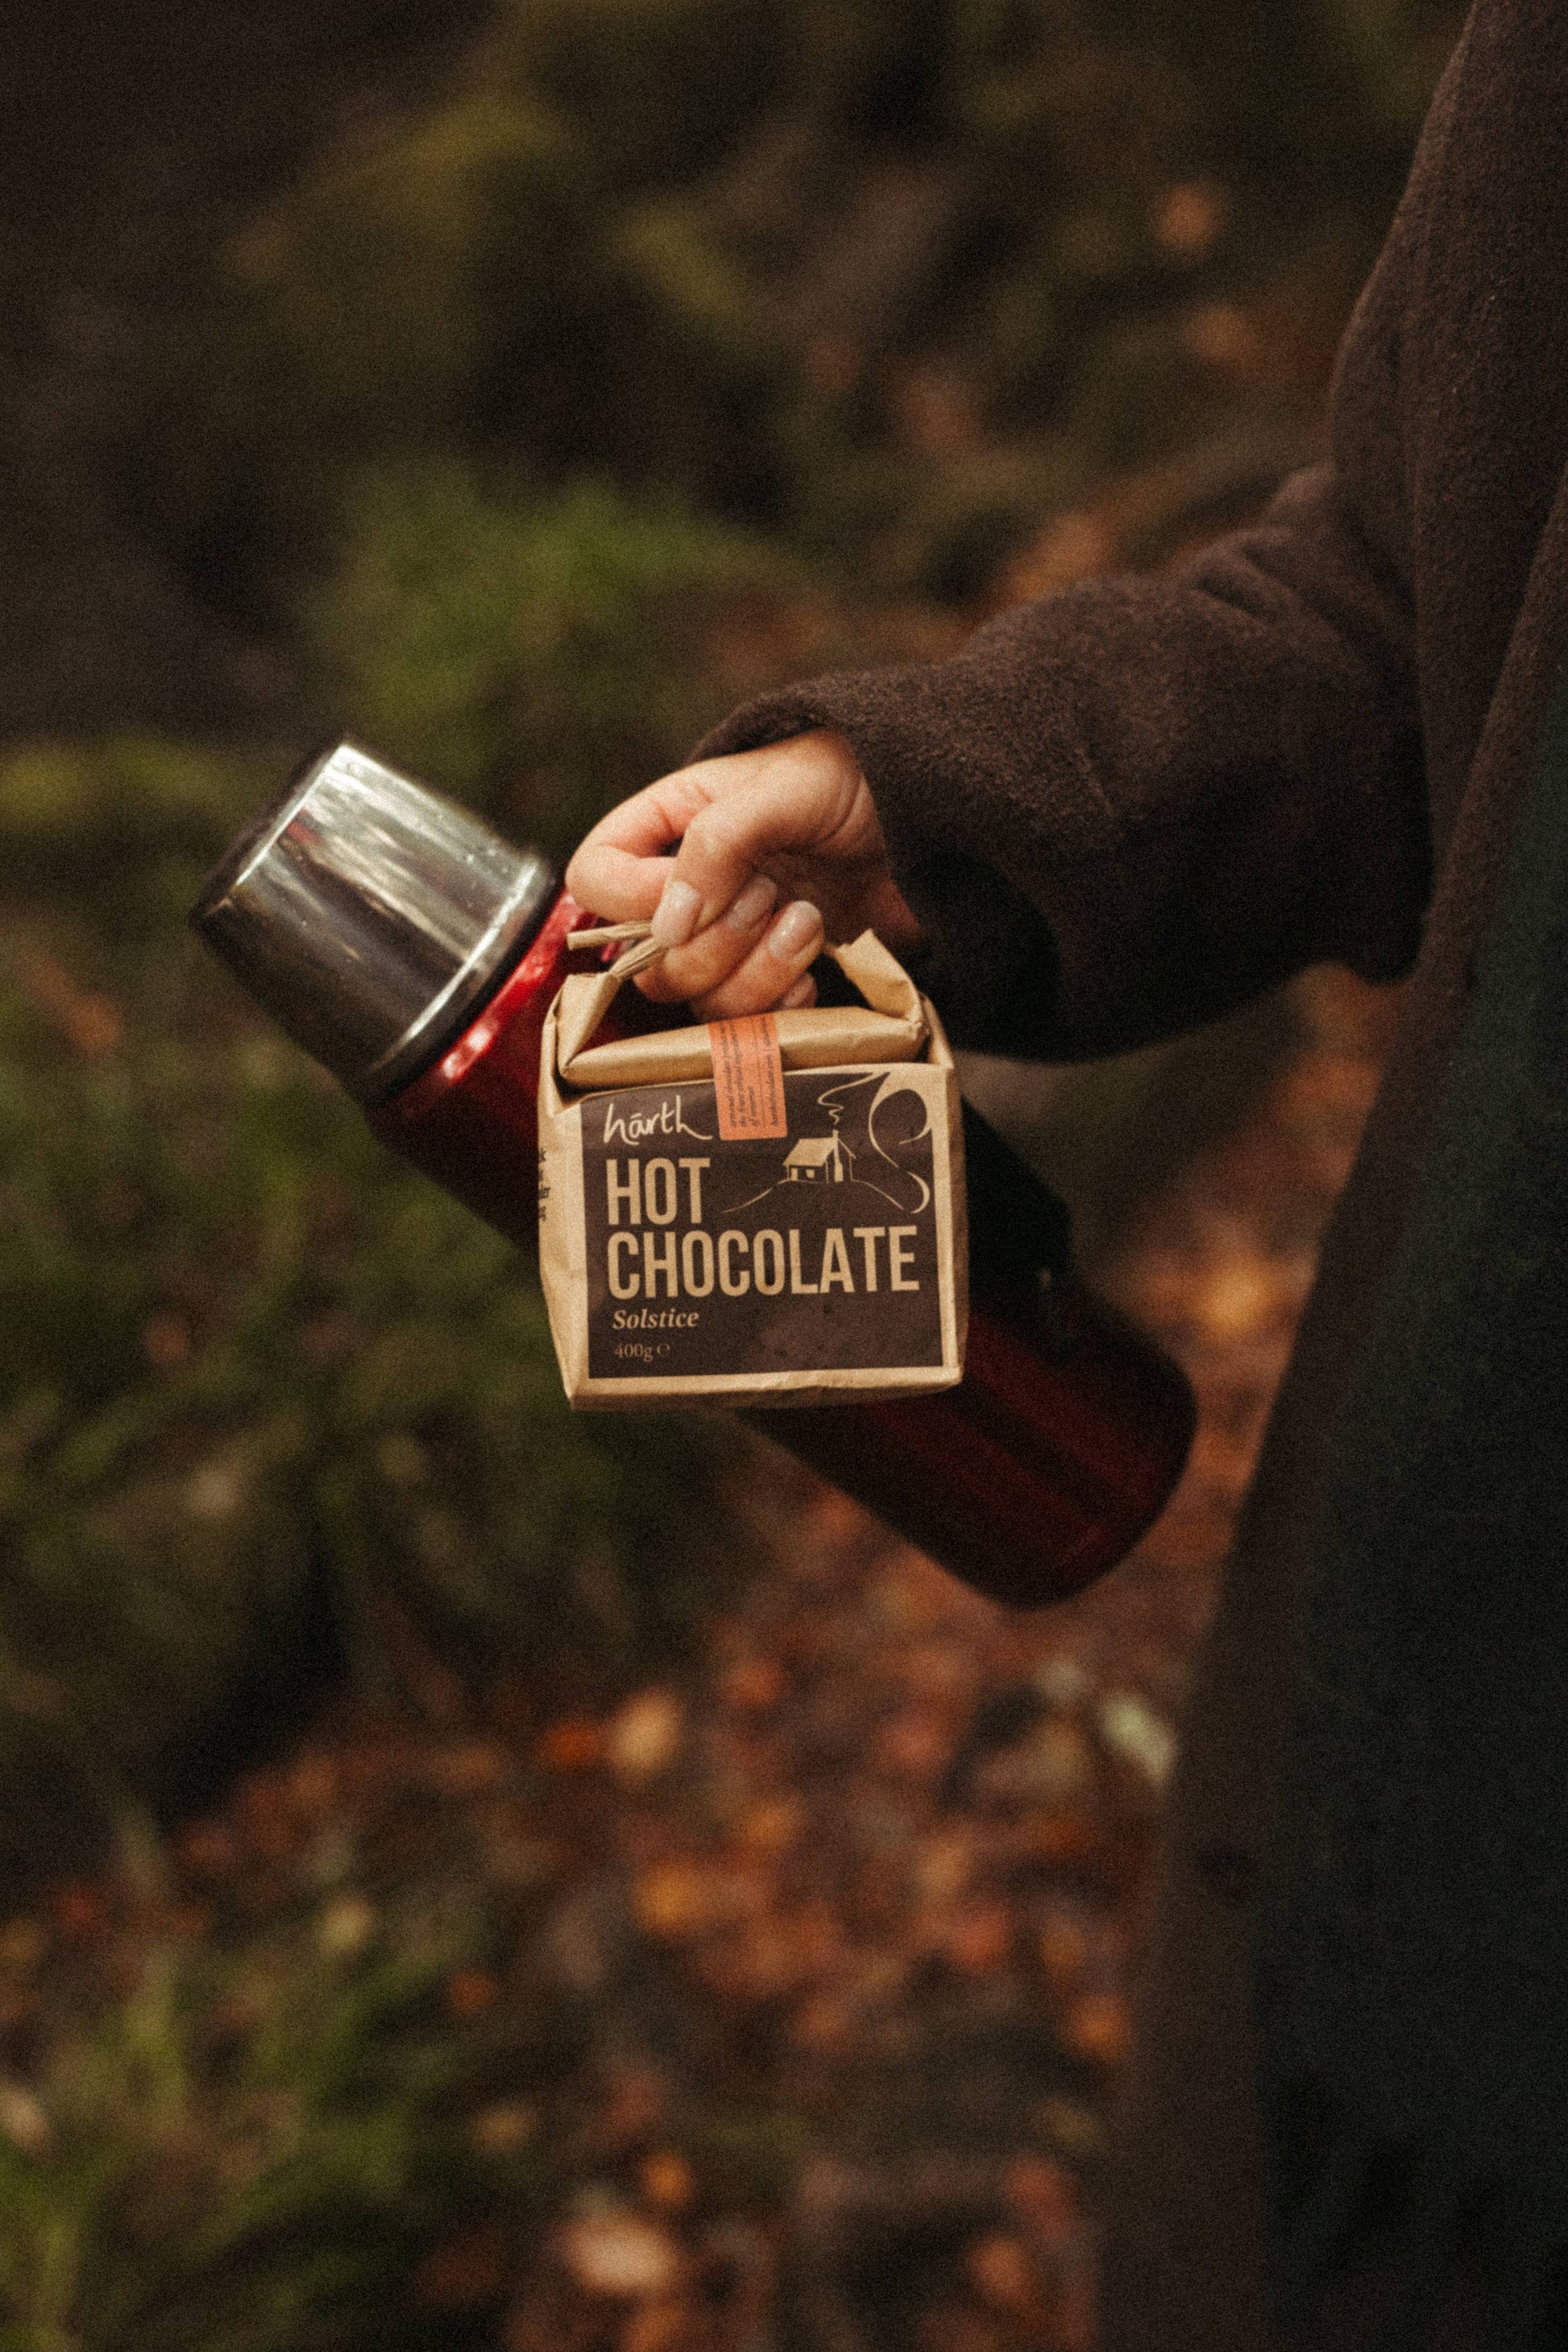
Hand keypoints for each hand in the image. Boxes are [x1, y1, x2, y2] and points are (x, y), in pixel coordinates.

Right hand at [564, 729, 919, 1015]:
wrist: (933, 811)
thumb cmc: (853, 776)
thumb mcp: (778, 791)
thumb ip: (715, 847)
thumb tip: (668, 927)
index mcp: (670, 824)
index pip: (594, 878)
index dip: (632, 899)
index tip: (698, 891)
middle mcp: (692, 888)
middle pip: (648, 960)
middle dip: (715, 942)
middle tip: (773, 896)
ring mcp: (735, 938)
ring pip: (700, 1000)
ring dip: (757, 973)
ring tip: (809, 922)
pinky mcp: (778, 975)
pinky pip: (751, 1025)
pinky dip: (783, 1007)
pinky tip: (816, 969)